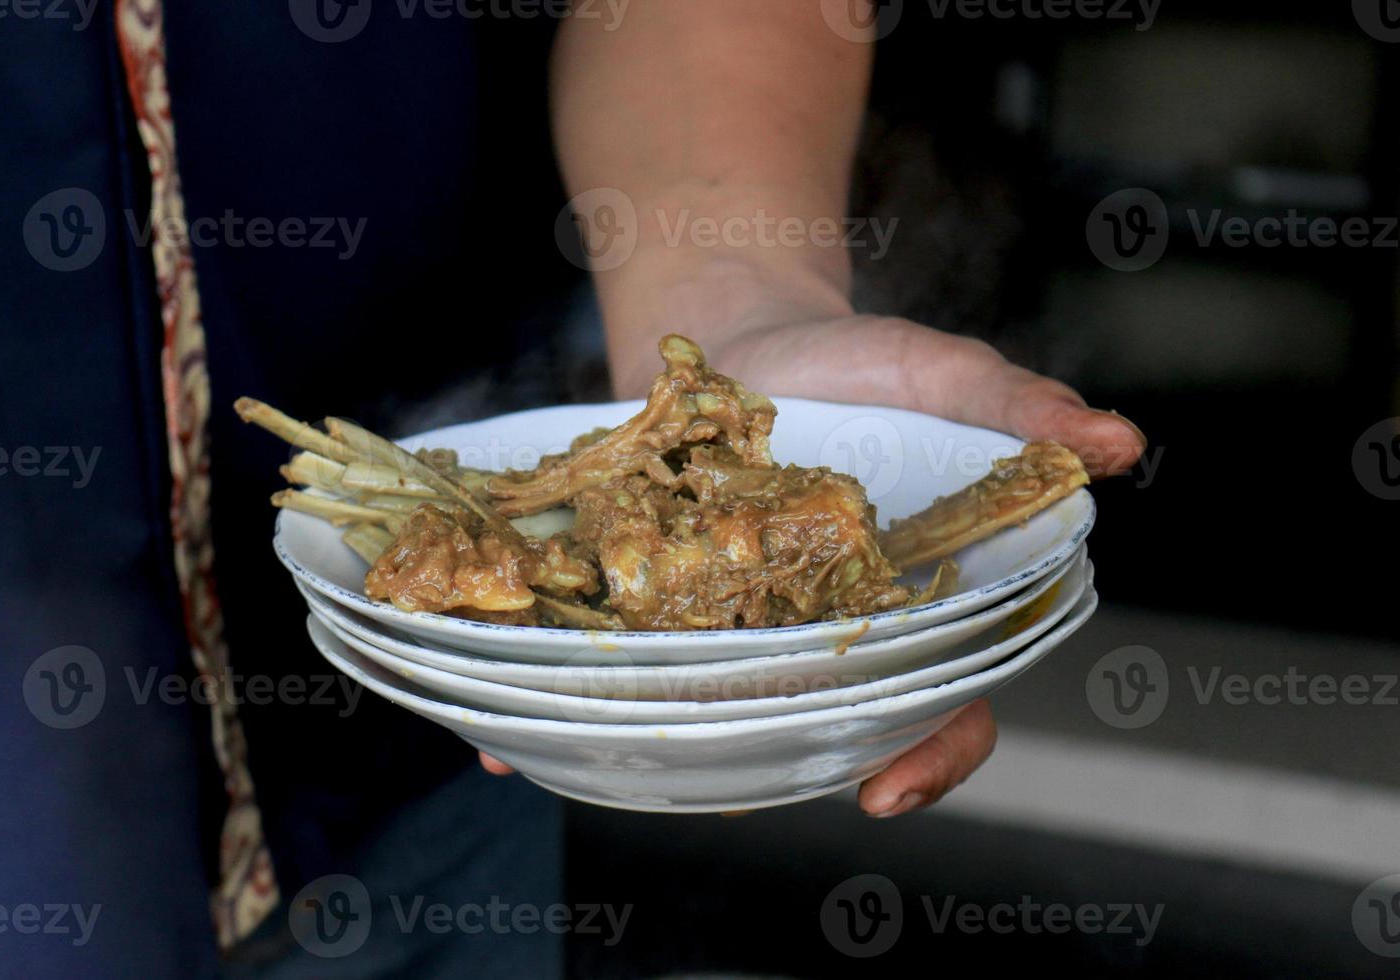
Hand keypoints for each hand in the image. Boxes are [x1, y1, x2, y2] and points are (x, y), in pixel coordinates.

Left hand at [480, 315, 1146, 816]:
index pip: (942, 704)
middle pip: (818, 730)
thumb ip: (1016, 407)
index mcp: (905, 606)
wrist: (735, 328)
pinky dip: (564, 704)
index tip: (887, 786)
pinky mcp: (655, 602)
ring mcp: (734, 625)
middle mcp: (821, 635)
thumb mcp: (936, 373)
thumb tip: (1118, 443)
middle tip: (732, 788)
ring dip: (655, 750)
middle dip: (780, 769)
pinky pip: (618, 664)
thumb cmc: (855, 360)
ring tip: (591, 763)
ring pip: (710, 715)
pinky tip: (503, 737)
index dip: (932, 754)